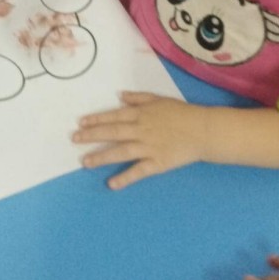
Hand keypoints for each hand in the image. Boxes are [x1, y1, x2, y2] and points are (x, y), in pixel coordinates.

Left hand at [72, 92, 207, 188]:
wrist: (203, 131)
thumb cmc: (182, 113)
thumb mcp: (160, 100)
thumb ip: (139, 98)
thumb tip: (120, 96)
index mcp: (142, 114)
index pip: (115, 116)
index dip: (97, 119)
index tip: (80, 122)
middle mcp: (142, 130)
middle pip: (113, 133)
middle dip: (92, 135)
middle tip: (75, 138)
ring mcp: (149, 147)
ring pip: (121, 152)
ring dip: (102, 157)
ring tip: (85, 162)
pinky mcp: (157, 163)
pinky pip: (138, 171)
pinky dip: (125, 178)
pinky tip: (111, 184)